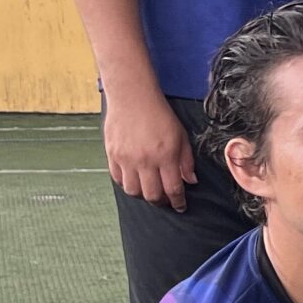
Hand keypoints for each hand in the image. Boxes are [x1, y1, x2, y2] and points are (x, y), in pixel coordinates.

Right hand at [103, 89, 196, 211]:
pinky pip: (118, 179)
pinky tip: (135, 180)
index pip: (173, 189)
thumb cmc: (160, 115)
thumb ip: (186, 161)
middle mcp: (145, 160)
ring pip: (133, 191)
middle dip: (162, 202)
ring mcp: (126, 159)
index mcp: (166, 156)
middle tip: (166, 201)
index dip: (178, 202)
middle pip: (152, 195)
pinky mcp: (112, 154)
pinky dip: (127, 184)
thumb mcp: (181, 136)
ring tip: (149, 191)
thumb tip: (190, 181)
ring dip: (143, 195)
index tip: (180, 206)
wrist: (133, 96)